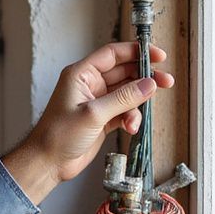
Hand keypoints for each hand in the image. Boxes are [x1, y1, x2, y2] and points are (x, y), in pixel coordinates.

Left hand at [2, 42, 173, 204]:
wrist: (48, 162)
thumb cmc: (58, 135)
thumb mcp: (93, 114)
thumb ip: (123, 98)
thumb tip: (149, 84)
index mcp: (81, 75)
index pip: (112, 54)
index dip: (135, 52)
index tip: (158, 56)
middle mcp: (89, 85)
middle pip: (124, 72)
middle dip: (144, 77)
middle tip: (165, 82)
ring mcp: (96, 102)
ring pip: (127, 93)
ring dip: (138, 103)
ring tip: (140, 116)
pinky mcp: (102, 119)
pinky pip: (124, 111)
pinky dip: (131, 118)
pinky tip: (131, 127)